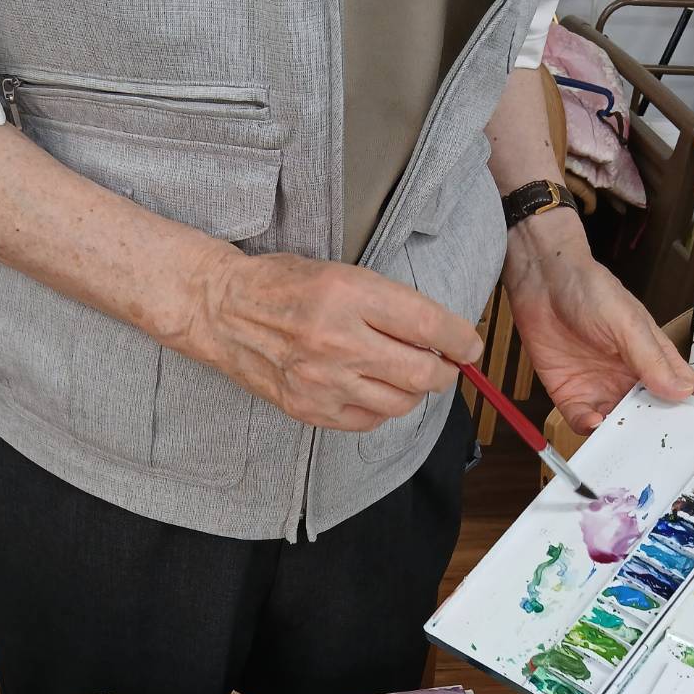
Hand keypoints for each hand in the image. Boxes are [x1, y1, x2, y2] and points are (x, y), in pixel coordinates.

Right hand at [190, 250, 482, 431]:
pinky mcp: (310, 409)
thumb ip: (391, 304)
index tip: (470, 346)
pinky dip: (381, 406)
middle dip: (444, 372)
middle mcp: (337, 341)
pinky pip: (370, 420)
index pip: (428, 325)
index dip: (461, 340)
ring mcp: (323, 381)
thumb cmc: (283, 285)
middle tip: (444, 365)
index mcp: (349, 295)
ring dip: (412, 390)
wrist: (223, 312)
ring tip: (401, 372)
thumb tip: (442, 336)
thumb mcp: (341, 273)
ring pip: (400, 402)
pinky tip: (371, 387)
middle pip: (422, 373)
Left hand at [503, 209, 693, 433]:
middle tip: (655, 449)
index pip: (682, 390)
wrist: (543, 281)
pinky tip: (593, 423)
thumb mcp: (628, 324)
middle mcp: (630, 377)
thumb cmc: (592, 291)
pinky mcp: (570, 393)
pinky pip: (582, 420)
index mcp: (653, 358)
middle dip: (652, 434)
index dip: (692, 412)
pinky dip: (588, 427)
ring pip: (617, 424)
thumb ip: (651, 360)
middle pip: (649, 415)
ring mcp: (600, 387)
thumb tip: (682, 393)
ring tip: (622, 442)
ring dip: (620, 435)